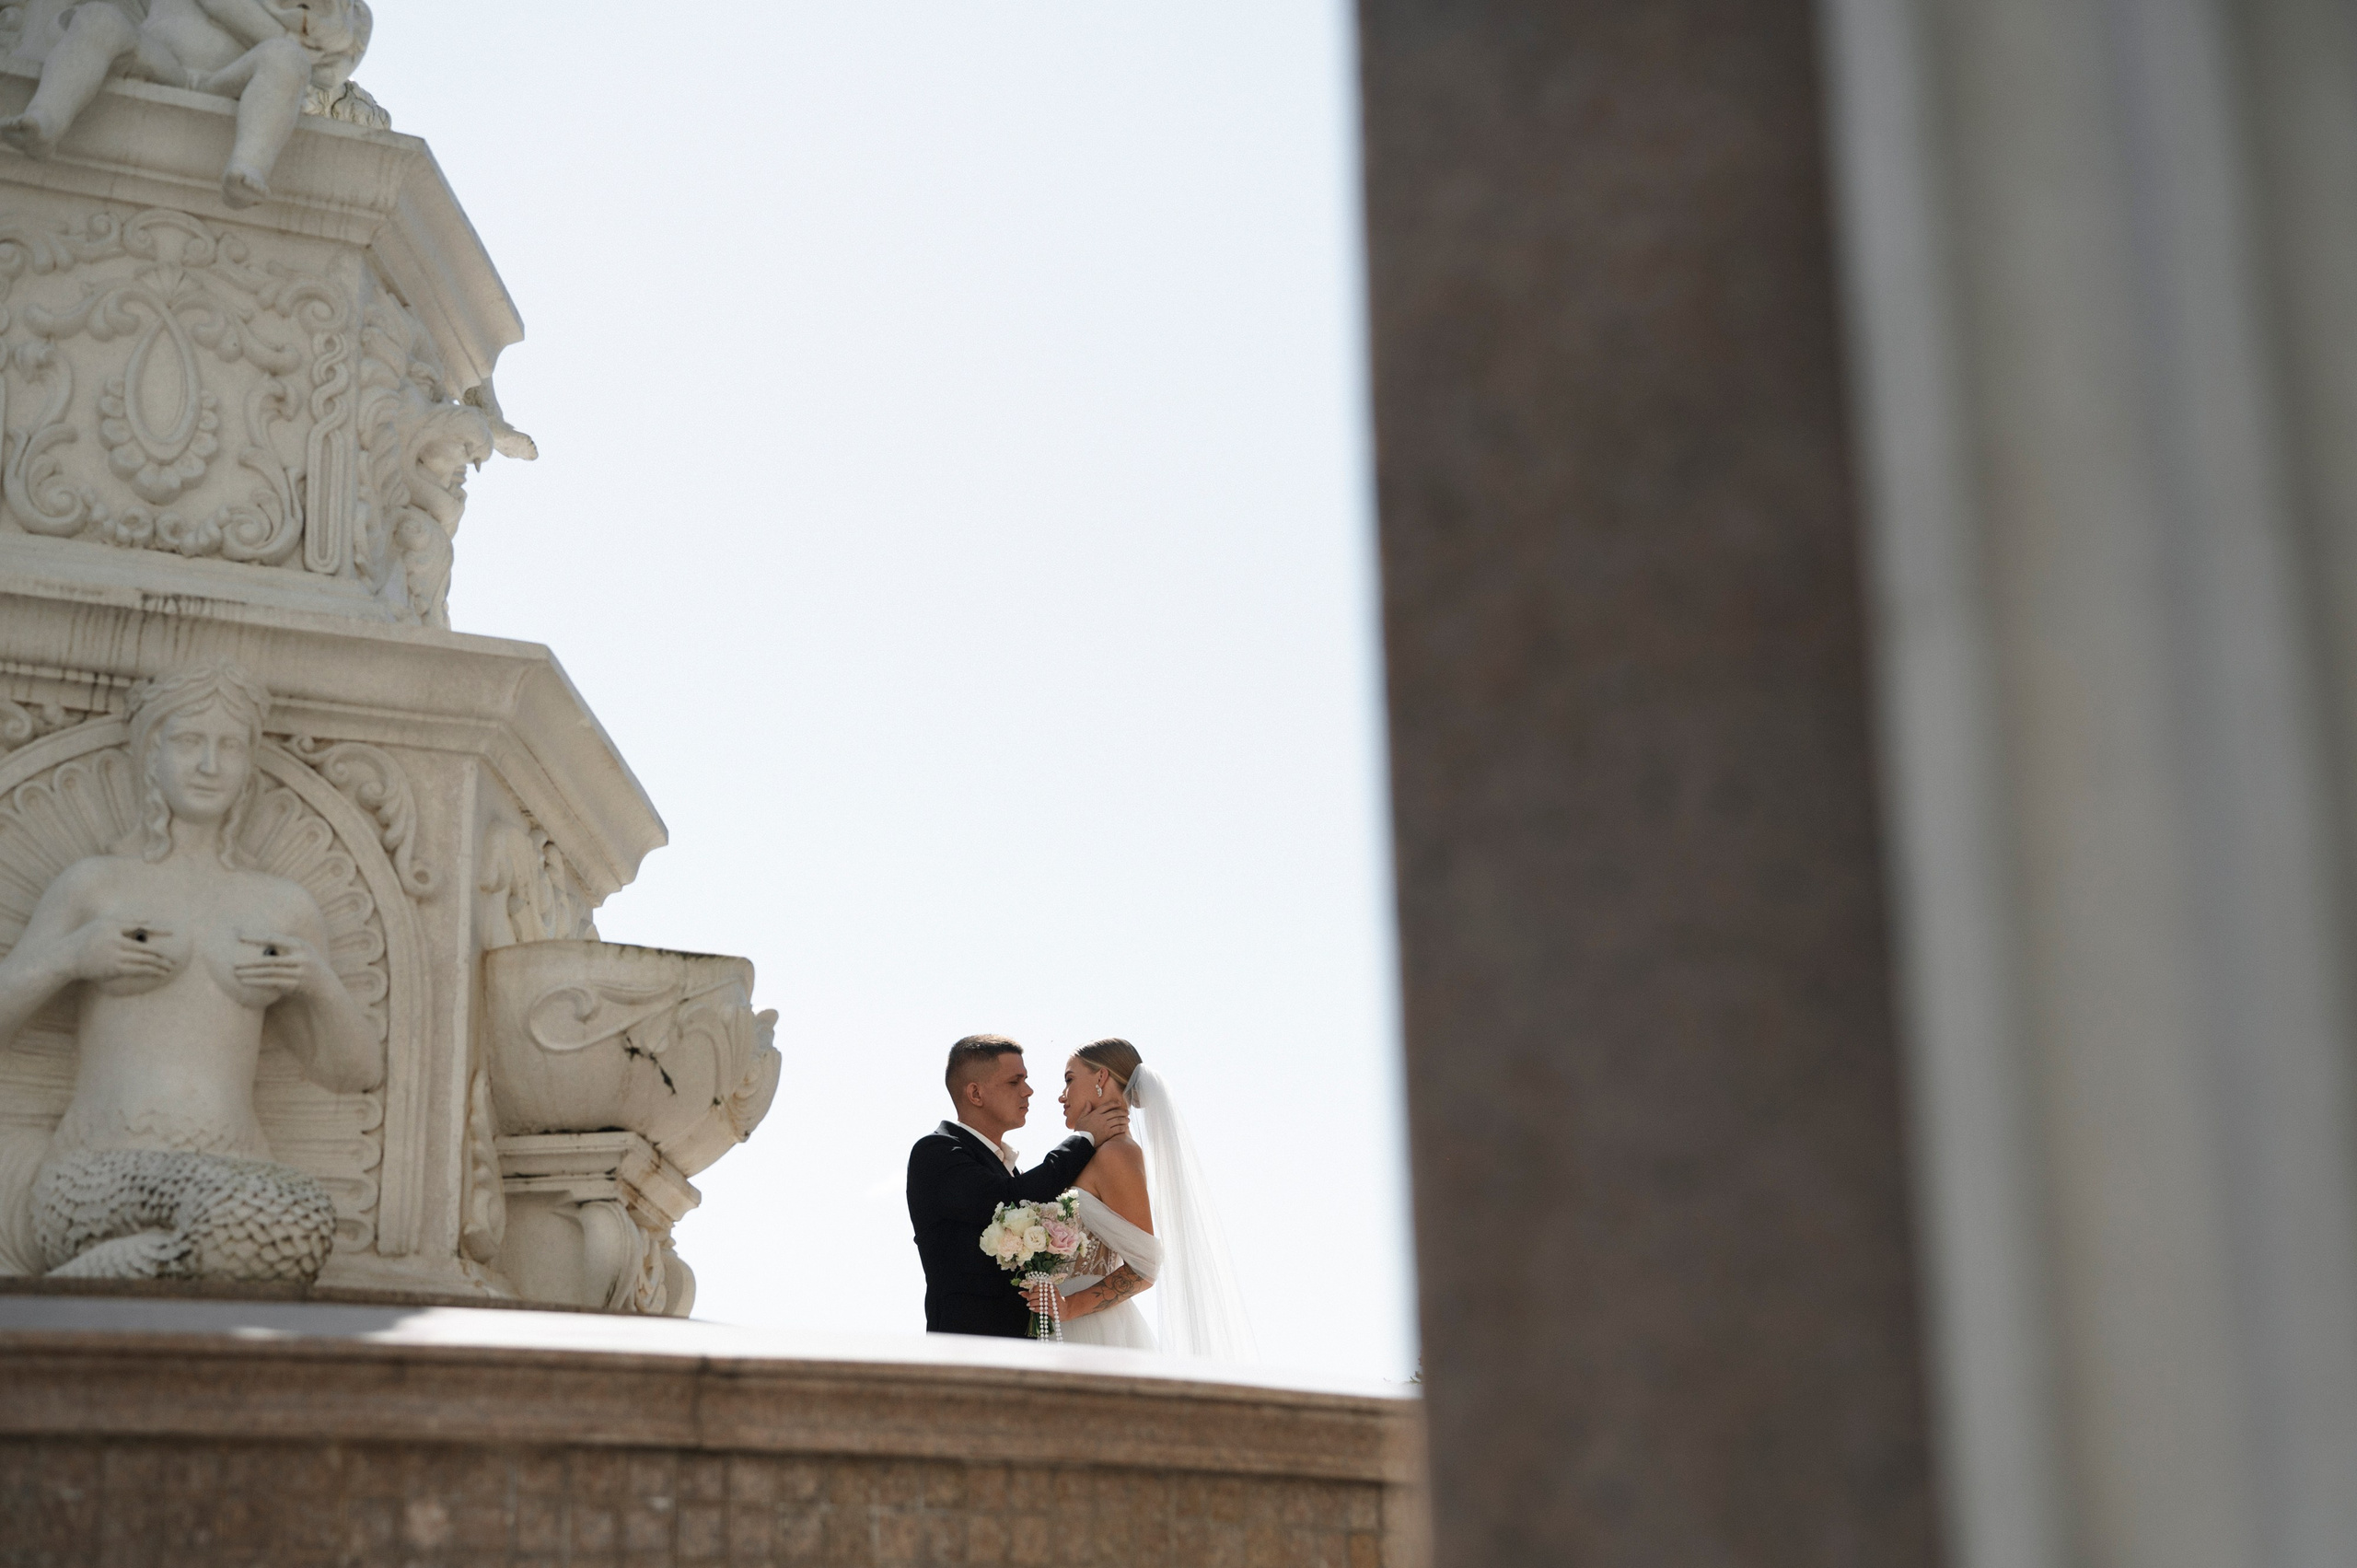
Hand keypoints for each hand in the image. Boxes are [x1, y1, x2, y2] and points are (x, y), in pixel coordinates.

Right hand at [64, 918, 182, 987]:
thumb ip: (123, 922)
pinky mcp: (114, 967)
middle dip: (163, 953)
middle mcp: (116, 938)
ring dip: (160, 964)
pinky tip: (160, 973)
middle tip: (176, 957)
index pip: (141, 926)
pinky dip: (151, 971)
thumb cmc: (84, 941)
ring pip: (145, 958)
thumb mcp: (101, 925)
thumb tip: (147, 920)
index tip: (173, 932)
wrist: (65, 957)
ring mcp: (115, 953)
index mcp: (113, 925)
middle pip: (147, 946)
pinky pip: (138, 969)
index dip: (159, 929)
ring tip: (171, 967)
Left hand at [232, 931, 318, 1002]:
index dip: (256, 937)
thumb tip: (259, 941)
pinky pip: (273, 982)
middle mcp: (301, 957)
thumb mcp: (299, 952)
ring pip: (270, 972)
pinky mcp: (296, 984)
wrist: (325, 984)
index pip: (274, 938)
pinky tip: (246, 982)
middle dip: (250, 961)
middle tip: (233, 963)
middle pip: (270, 959)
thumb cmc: (306, 965)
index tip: (240, 936)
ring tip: (237, 973)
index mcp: (300, 944)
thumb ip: (283, 948)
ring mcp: (299, 971)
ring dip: (251, 973)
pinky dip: (258, 982)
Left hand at [1022, 1279, 1060, 1315]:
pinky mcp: (1055, 1312)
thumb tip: (1021, 1293)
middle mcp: (1055, 1295)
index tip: (1031, 1291)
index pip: (1043, 1286)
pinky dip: (1037, 1309)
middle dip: (1033, 1296)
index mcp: (1053, 1289)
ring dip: (1034, 1303)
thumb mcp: (1046, 1296)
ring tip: (1028, 1304)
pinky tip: (1032, 1309)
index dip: (1036, 1288)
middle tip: (1028, 1299)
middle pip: (1042, 1294)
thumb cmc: (1053, 1302)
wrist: (1066, 1310)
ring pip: (1043, 1302)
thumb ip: (1034, 1294)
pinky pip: (1045, 1310)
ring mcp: (1056, 1304)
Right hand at [1076, 1096, 1128, 1143]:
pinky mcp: (1108, 1133)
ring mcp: (1105, 1126)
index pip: (1107, 1106)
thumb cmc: (1080, 1130)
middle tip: (1127, 1112)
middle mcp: (1102, 1118)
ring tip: (1128, 1120)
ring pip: (1118, 1120)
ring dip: (1124, 1120)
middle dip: (1123, 1112)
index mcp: (1096, 1113)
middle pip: (1115, 1112)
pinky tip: (1125, 1128)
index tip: (1119, 1103)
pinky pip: (1118, 1129)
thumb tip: (1088, 1102)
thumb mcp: (1081, 1118)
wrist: (1081, 1141)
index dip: (1114, 1103)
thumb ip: (1086, 1110)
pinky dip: (1123, 1128)